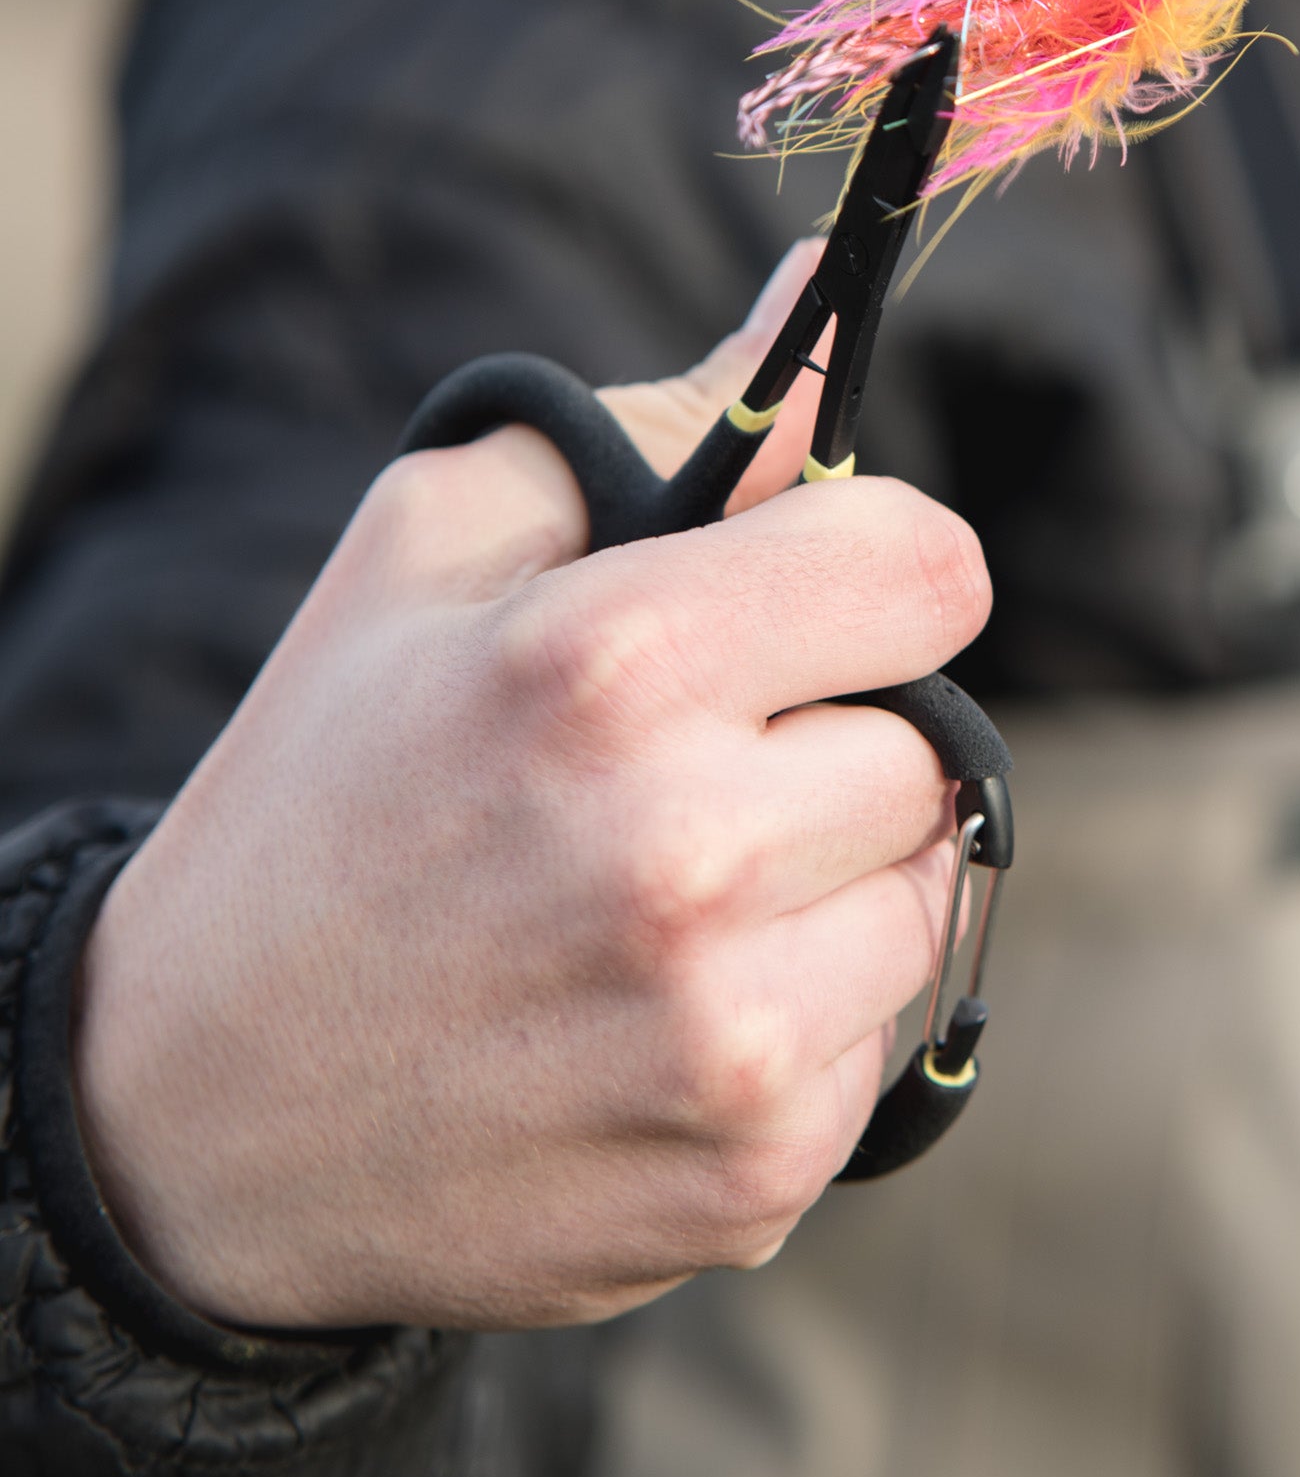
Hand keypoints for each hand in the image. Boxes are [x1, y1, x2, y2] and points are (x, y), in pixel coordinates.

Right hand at [71, 247, 989, 1332]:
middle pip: (931, 743)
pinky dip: (801, 1018)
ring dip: (833, 886)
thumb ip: (668, 421)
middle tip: (687, 776)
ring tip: (663, 901)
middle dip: (834, 739)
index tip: (811, 606)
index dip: (875, 574)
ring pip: (923, 896)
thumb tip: (823, 301)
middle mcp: (688, 855)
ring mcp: (729, 1036)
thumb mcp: (436, 550)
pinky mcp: (754, 1175)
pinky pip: (880, 1040)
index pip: (930, 571)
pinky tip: (654, 1015)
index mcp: (613, 667)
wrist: (190, 1112)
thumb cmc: (327, 790)